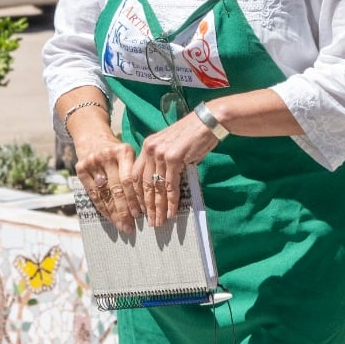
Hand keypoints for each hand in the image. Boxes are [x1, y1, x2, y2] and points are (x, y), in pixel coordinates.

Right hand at [73, 130, 140, 232]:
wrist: (92, 136)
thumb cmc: (116, 151)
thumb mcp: (128, 154)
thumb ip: (136, 172)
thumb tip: (148, 202)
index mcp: (123, 151)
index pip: (130, 180)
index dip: (135, 198)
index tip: (140, 214)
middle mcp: (107, 155)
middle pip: (117, 188)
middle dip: (124, 209)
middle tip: (130, 226)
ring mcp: (92, 162)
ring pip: (104, 193)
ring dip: (113, 212)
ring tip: (121, 226)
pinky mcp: (81, 168)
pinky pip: (93, 194)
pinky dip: (102, 207)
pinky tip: (110, 217)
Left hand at [131, 113, 221, 227]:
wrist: (208, 122)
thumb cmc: (193, 136)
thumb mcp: (172, 147)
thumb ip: (164, 163)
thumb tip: (162, 187)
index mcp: (147, 146)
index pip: (136, 175)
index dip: (137, 194)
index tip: (139, 209)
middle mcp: (150, 149)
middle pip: (144, 183)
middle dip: (146, 205)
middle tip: (149, 221)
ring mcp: (161, 153)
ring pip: (156, 187)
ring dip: (158, 207)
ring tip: (159, 221)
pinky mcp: (174, 158)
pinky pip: (170, 185)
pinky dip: (171, 201)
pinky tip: (171, 212)